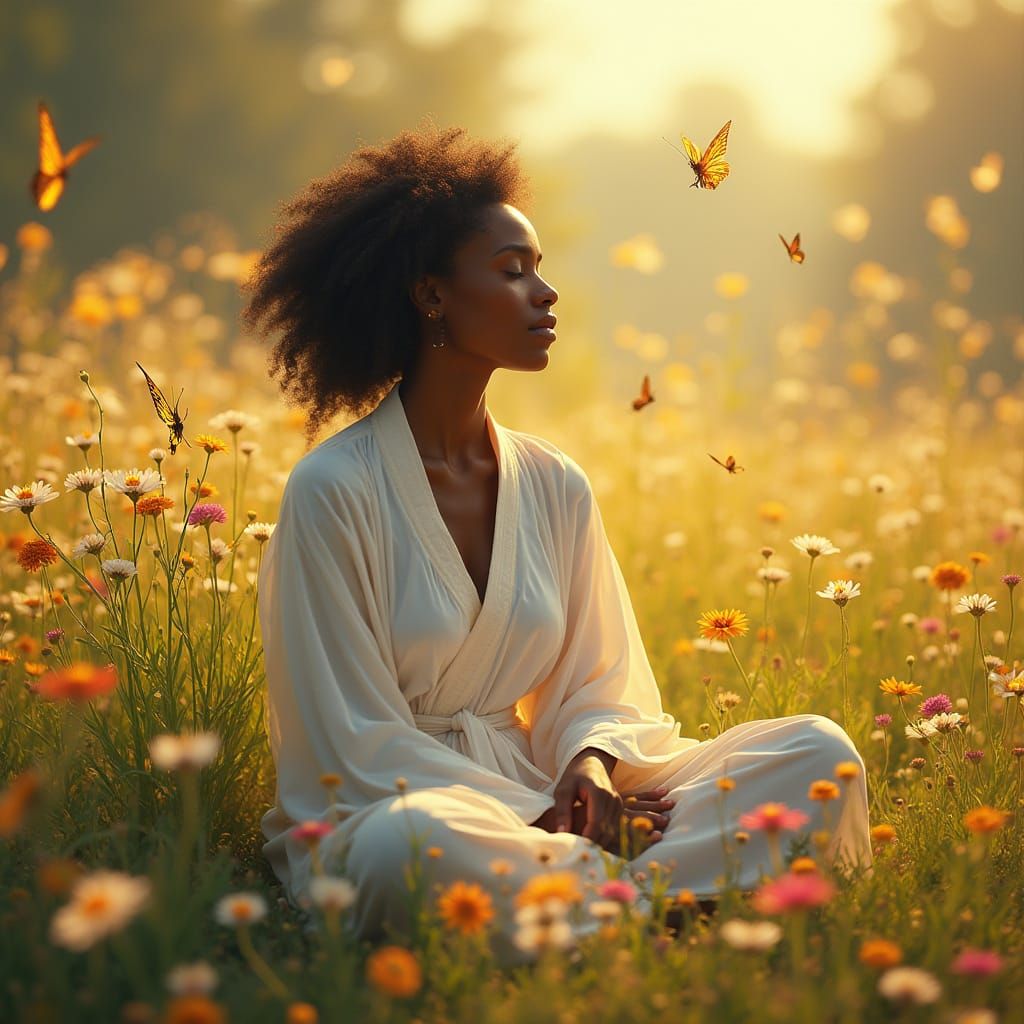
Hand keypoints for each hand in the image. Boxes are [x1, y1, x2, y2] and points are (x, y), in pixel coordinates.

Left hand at [531, 782, 674, 854]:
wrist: (591, 762)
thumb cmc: (573, 776)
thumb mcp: (563, 790)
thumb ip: (562, 811)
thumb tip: (561, 833)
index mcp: (599, 793)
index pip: (596, 823)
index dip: (588, 839)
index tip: (577, 852)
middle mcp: (613, 799)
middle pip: (606, 831)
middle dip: (595, 846)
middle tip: (583, 861)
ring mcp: (618, 804)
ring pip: (613, 832)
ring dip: (601, 845)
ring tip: (589, 859)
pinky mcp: (619, 808)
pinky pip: (615, 829)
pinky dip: (606, 839)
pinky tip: (596, 850)